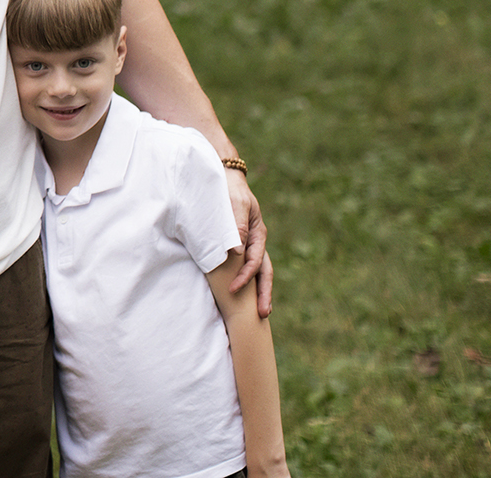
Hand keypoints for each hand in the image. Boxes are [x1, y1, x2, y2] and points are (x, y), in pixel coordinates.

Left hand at [225, 169, 272, 316]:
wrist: (225, 177)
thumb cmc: (230, 190)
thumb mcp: (236, 205)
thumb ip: (237, 227)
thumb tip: (236, 253)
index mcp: (258, 234)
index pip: (255, 262)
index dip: (245, 278)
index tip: (234, 290)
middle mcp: (256, 242)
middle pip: (264, 272)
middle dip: (264, 293)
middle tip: (264, 314)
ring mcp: (250, 244)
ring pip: (259, 271)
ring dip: (260, 290)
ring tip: (262, 312)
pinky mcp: (240, 245)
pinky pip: (247, 266)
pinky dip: (248, 280)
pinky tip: (245, 295)